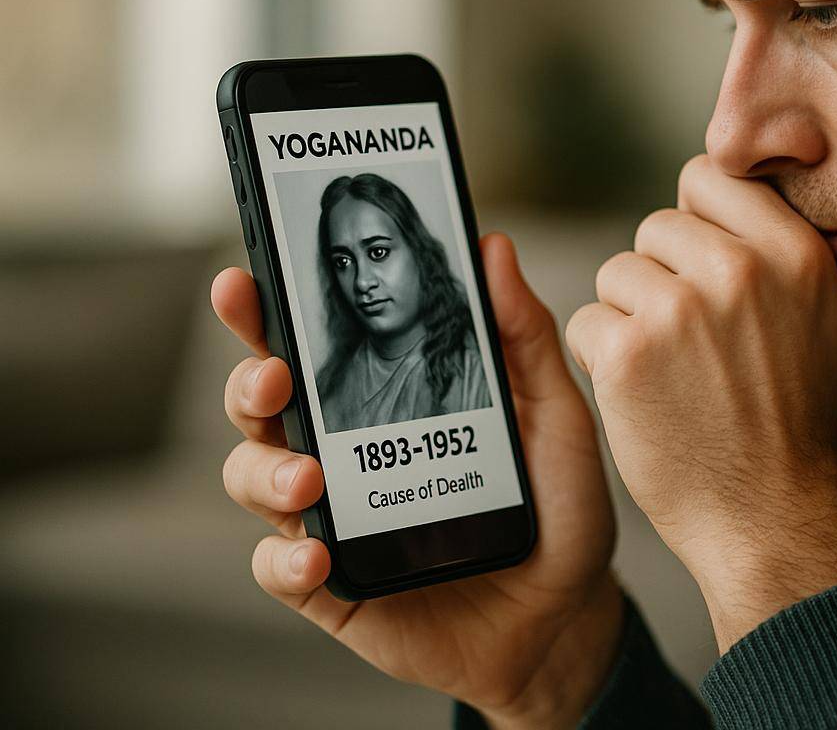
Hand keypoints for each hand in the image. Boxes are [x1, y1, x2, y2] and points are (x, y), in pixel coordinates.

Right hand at [213, 233, 620, 729]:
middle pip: (262, 400)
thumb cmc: (558, 505)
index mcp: (386, 396)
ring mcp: (333, 516)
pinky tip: (317, 556)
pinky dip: (285, 560)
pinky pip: (277, 568)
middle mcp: (347, 447)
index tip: (246, 281)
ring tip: (308, 481)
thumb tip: (494, 249)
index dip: (267, 310)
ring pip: (252, 476)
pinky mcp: (330, 584)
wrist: (566, 613)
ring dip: (265, 470)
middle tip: (275, 377)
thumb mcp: (553, 415)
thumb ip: (523, 337)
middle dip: (250, 380)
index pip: (313, 341)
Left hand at [566, 154, 836, 651]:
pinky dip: (601, 358)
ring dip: (630, 317)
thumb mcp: (825, 319)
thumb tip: (742, 197)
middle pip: (656, 226)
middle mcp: (739, 270)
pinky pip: (586, 321)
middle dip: (662, 275)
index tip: (701, 265)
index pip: (708, 176)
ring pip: (616, 273)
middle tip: (691, 340)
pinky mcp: (627, 353)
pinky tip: (643, 395)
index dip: (696, 221)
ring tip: (672, 372)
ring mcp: (679, 309)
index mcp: (793, 251)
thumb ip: (785, 253)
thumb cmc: (798, 423)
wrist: (772, 514)